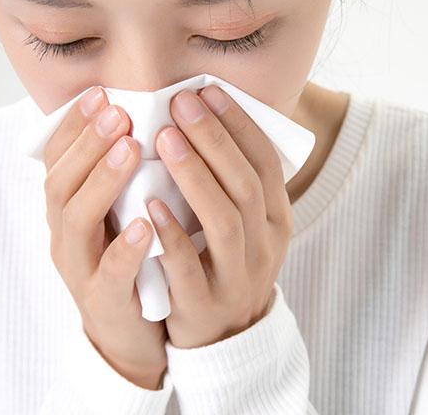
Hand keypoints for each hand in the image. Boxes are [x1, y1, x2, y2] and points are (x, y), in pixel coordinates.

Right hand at [42, 86, 166, 388]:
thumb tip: (142, 120)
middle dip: (89, 143)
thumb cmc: (131, 260)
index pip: (59, 159)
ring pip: (77, 221)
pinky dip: (125, 247)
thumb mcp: (120, 212)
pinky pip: (111, 274)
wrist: (132, 331)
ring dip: (102, 181)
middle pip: (62, 182)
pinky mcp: (105, 302)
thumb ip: (124, 175)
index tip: (101, 93)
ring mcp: (82, 269)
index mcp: (70, 209)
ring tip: (129, 149)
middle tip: (117, 112)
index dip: (76, 125)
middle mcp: (67, 235)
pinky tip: (145, 223)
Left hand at [146, 86, 293, 348]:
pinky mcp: (205, 303)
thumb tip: (204, 120)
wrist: (227, 336)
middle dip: (214, 139)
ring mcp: (238, 276)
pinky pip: (189, 266)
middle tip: (182, 102)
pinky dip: (173, 233)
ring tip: (166, 138)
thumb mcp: (247, 226)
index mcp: (277, 219)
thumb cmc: (226, 264)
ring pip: (224, 220)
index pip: (265, 162)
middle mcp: (265, 244)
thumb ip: (233, 183)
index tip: (208, 91)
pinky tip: (150, 203)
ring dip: (196, 175)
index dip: (239, 125)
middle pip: (245, 184)